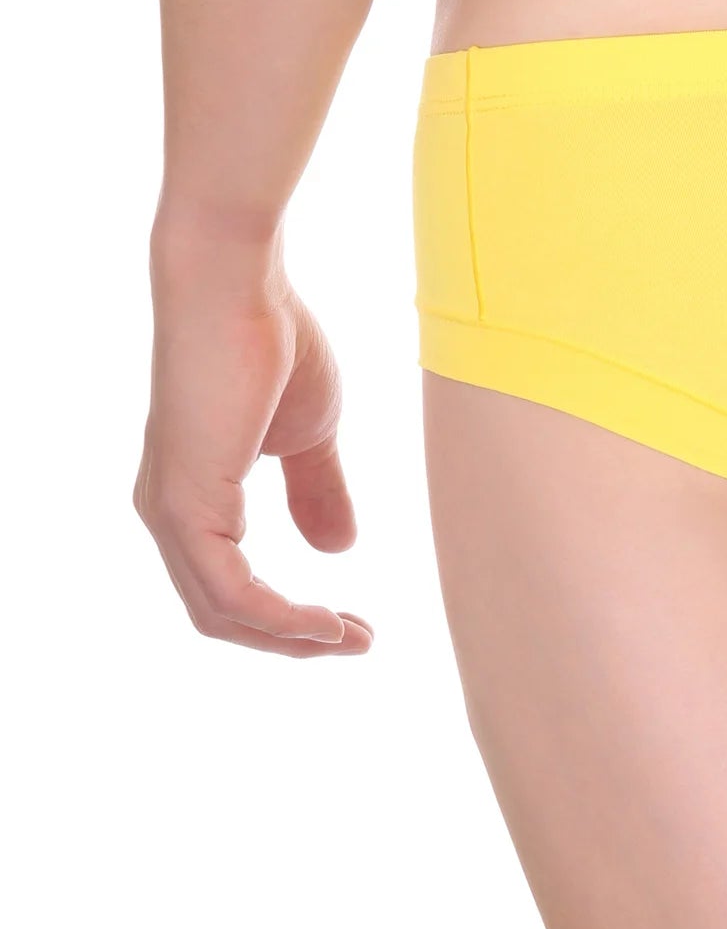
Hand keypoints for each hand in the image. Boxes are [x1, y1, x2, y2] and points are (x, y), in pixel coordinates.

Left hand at [134, 241, 371, 655]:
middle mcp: (167, 512)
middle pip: (221, 612)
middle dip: (293, 639)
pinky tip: (324, 619)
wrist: (238, 285)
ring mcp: (170, 511)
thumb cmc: (273, 340)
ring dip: (292, 636)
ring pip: (222, 611)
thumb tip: (337, 549)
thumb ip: (318, 490)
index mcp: (193, 494)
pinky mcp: (185, 504)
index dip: (291, 615)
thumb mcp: (312, 432)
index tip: (355, 623)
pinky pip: (229, 591)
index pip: (231, 584)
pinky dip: (279, 617)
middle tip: (358, 642)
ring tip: (349, 638)